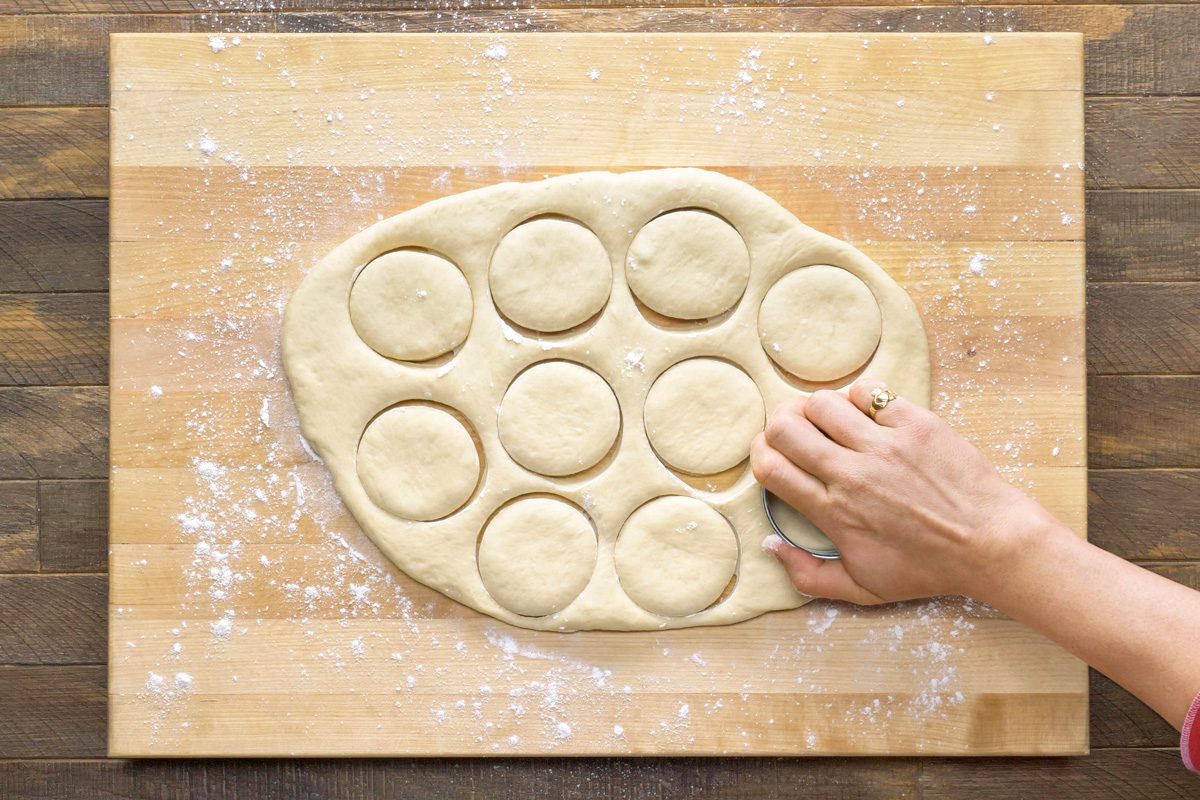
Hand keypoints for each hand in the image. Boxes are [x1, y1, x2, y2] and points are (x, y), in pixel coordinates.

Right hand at [752, 380, 1053, 604]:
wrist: (991, 543)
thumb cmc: (928, 569)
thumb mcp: (863, 590)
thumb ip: (807, 576)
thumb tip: (770, 545)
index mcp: (834, 512)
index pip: (771, 468)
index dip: (760, 455)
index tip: (769, 456)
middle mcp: (852, 474)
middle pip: (785, 428)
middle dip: (779, 426)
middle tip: (792, 431)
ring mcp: (883, 445)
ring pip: (821, 403)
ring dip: (816, 408)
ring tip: (828, 420)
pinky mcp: (914, 423)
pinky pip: (868, 392)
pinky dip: (858, 398)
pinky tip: (866, 414)